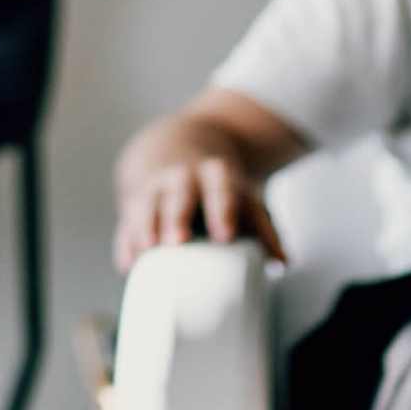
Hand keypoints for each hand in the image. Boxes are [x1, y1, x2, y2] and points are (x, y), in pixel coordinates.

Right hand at [112, 149, 285, 271]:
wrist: (174, 146)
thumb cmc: (218, 188)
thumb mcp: (244, 197)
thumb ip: (264, 228)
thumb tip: (283, 262)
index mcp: (216, 176)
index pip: (222, 190)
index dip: (223, 211)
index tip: (224, 236)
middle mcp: (183, 178)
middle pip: (180, 195)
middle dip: (177, 217)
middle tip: (178, 242)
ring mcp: (155, 189)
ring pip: (147, 204)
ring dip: (147, 227)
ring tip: (147, 251)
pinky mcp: (133, 204)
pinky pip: (127, 223)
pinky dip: (127, 243)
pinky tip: (129, 263)